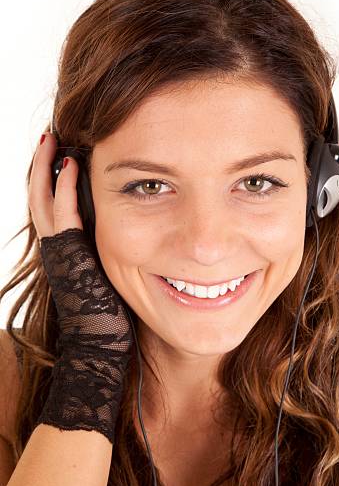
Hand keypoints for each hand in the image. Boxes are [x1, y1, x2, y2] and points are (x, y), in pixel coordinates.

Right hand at [28, 132, 133, 442]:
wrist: (102, 349)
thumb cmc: (114, 319)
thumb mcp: (116, 277)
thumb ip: (122, 252)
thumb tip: (147, 234)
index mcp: (69, 249)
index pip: (58, 203)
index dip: (60, 177)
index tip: (72, 151)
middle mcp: (58, 246)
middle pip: (44, 195)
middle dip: (48, 164)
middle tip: (55, 136)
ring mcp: (58, 250)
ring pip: (45, 199)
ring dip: (48, 168)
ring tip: (54, 139)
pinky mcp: (66, 256)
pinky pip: (60, 215)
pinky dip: (62, 189)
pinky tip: (71, 164)